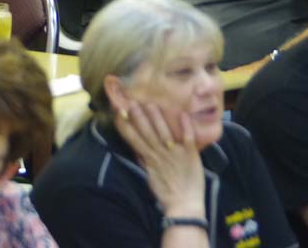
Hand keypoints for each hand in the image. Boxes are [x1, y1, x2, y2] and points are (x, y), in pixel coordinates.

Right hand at [115, 101, 204, 217]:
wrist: (184, 205)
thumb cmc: (165, 191)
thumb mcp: (149, 175)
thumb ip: (144, 159)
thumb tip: (136, 146)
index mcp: (148, 158)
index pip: (133, 139)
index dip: (125, 125)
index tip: (118, 112)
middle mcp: (160, 154)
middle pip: (147, 133)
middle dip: (138, 118)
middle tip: (132, 102)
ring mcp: (175, 153)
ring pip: (164, 132)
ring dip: (157, 118)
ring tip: (150, 104)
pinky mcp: (190, 155)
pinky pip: (188, 138)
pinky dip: (186, 127)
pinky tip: (183, 114)